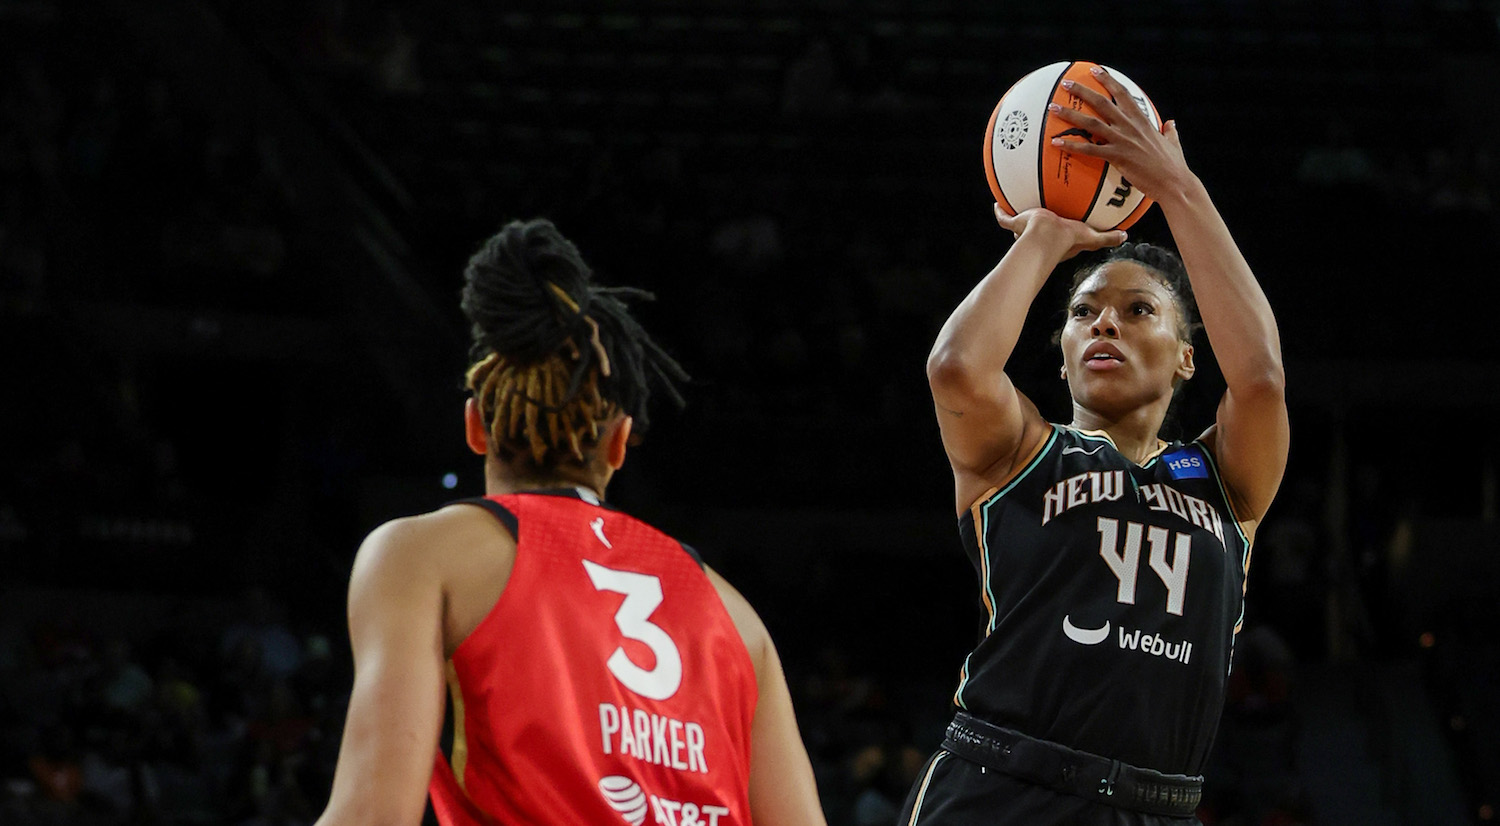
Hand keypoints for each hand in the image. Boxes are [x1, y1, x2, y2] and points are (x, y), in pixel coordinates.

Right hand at [995, 204, 1126, 260]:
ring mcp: (1026, 232)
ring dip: (1016, 217)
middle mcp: (1041, 235)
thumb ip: (1108, 237)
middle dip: (1037, 223)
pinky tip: (996, 203)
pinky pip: (1004, 219)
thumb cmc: (1067, 239)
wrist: (1045, 238)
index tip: (1062, 222)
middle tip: (1039, 211)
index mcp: (1058, 238)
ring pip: (1018, 224)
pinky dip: (999, 212)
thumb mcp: (1092, 237)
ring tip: (1015, 202)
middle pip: (1039, 229)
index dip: (1061, 230)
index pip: (1059, 234)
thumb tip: (1125, 236)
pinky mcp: (1015, 225)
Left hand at [1048, 68, 1192, 204]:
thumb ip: (1170, 132)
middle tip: (1066, 83)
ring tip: (1052, 108)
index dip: (1108, 80)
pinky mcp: (1117, 157)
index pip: (1123, 94)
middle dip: (1082, 90)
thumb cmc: (1174, 166)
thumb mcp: (1173, 143)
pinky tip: (1055, 143)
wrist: (1174, 183)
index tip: (1095, 70)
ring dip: (1070, 114)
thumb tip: (1172, 123)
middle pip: (1102, 102)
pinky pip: (1089, 149)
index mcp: (1142, 120)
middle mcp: (1130, 126)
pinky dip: (1072, 145)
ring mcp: (1123, 140)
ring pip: (1091, 123)